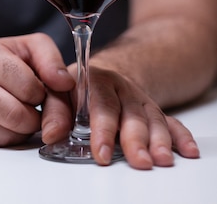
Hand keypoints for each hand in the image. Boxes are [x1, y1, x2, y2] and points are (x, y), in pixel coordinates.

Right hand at [0, 33, 74, 145]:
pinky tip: (3, 120)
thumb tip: (66, 84)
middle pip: (16, 116)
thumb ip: (52, 62)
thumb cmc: (7, 60)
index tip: (38, 88)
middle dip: (33, 116)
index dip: (41, 93)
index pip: (28, 88)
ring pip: (5, 134)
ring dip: (21, 129)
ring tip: (18, 111)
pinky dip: (5, 137)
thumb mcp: (31, 48)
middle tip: (31, 105)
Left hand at [41, 65, 199, 169]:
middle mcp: (120, 88)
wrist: (96, 76)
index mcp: (95, 80)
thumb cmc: (73, 89)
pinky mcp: (152, 111)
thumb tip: (51, 134)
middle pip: (131, 113)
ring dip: (158, 140)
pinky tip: (186, 150)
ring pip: (152, 118)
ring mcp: (138, 99)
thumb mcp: (57, 93)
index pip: (100, 103)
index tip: (101, 152)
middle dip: (135, 139)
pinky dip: (179, 136)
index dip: (103, 127)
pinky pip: (170, 122)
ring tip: (160, 160)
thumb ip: (53, 112)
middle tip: (138, 160)